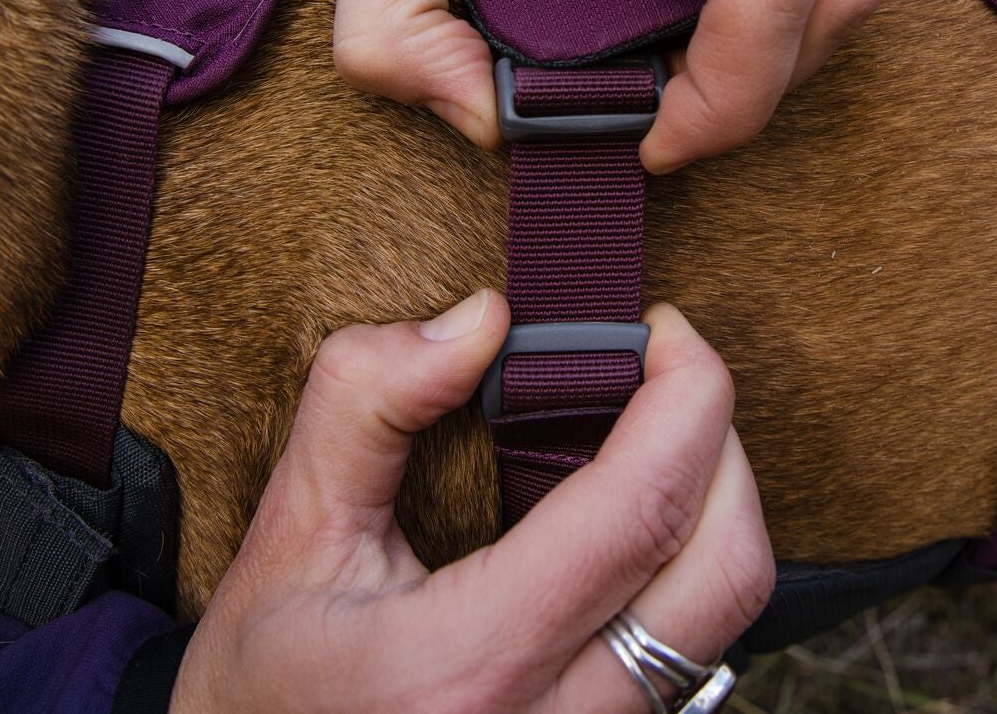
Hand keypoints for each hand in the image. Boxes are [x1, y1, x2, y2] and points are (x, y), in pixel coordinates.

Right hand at [171, 292, 774, 712]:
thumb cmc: (269, 686)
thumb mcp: (286, 538)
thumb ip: (365, 407)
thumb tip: (482, 319)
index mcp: (471, 664)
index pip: (642, 507)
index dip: (684, 395)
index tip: (662, 329)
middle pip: (727, 565)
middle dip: (719, 441)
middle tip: (664, 372)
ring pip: (726, 616)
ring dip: (712, 503)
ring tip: (645, 439)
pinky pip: (697, 651)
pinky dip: (687, 565)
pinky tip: (624, 524)